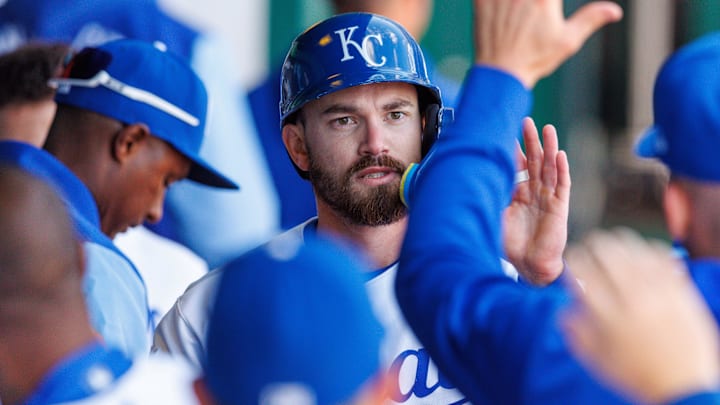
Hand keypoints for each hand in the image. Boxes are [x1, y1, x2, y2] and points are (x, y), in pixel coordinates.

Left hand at [473, 0, 622, 87]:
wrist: (500, 74)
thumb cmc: (535, 59)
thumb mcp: (568, 41)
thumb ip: (591, 19)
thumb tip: (616, 11)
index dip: (551, 1)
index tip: (549, 7)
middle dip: (536, 3)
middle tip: (536, 10)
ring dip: (516, 0)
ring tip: (521, 10)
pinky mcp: (481, 0)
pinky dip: (494, 0)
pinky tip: (502, 7)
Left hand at [503, 117, 568, 285]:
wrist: (528, 267)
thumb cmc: (510, 246)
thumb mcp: (493, 218)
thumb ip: (487, 199)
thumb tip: (466, 182)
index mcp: (517, 195)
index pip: (517, 167)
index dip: (513, 151)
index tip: (505, 132)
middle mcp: (534, 193)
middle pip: (534, 161)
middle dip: (531, 141)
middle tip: (526, 120)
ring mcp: (548, 199)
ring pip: (550, 168)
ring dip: (549, 148)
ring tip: (548, 129)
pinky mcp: (559, 208)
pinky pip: (562, 185)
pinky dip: (562, 169)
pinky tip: (560, 154)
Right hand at [562, 228, 719, 403]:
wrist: (683, 389)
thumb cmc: (636, 376)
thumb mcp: (594, 360)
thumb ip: (574, 331)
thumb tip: (565, 309)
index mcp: (604, 313)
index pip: (580, 268)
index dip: (572, 258)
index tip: (572, 260)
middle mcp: (629, 297)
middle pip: (605, 250)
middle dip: (592, 244)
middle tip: (590, 246)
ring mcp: (658, 292)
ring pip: (633, 248)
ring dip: (619, 242)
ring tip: (614, 243)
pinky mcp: (680, 292)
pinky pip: (663, 258)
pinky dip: (650, 249)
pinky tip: (644, 252)